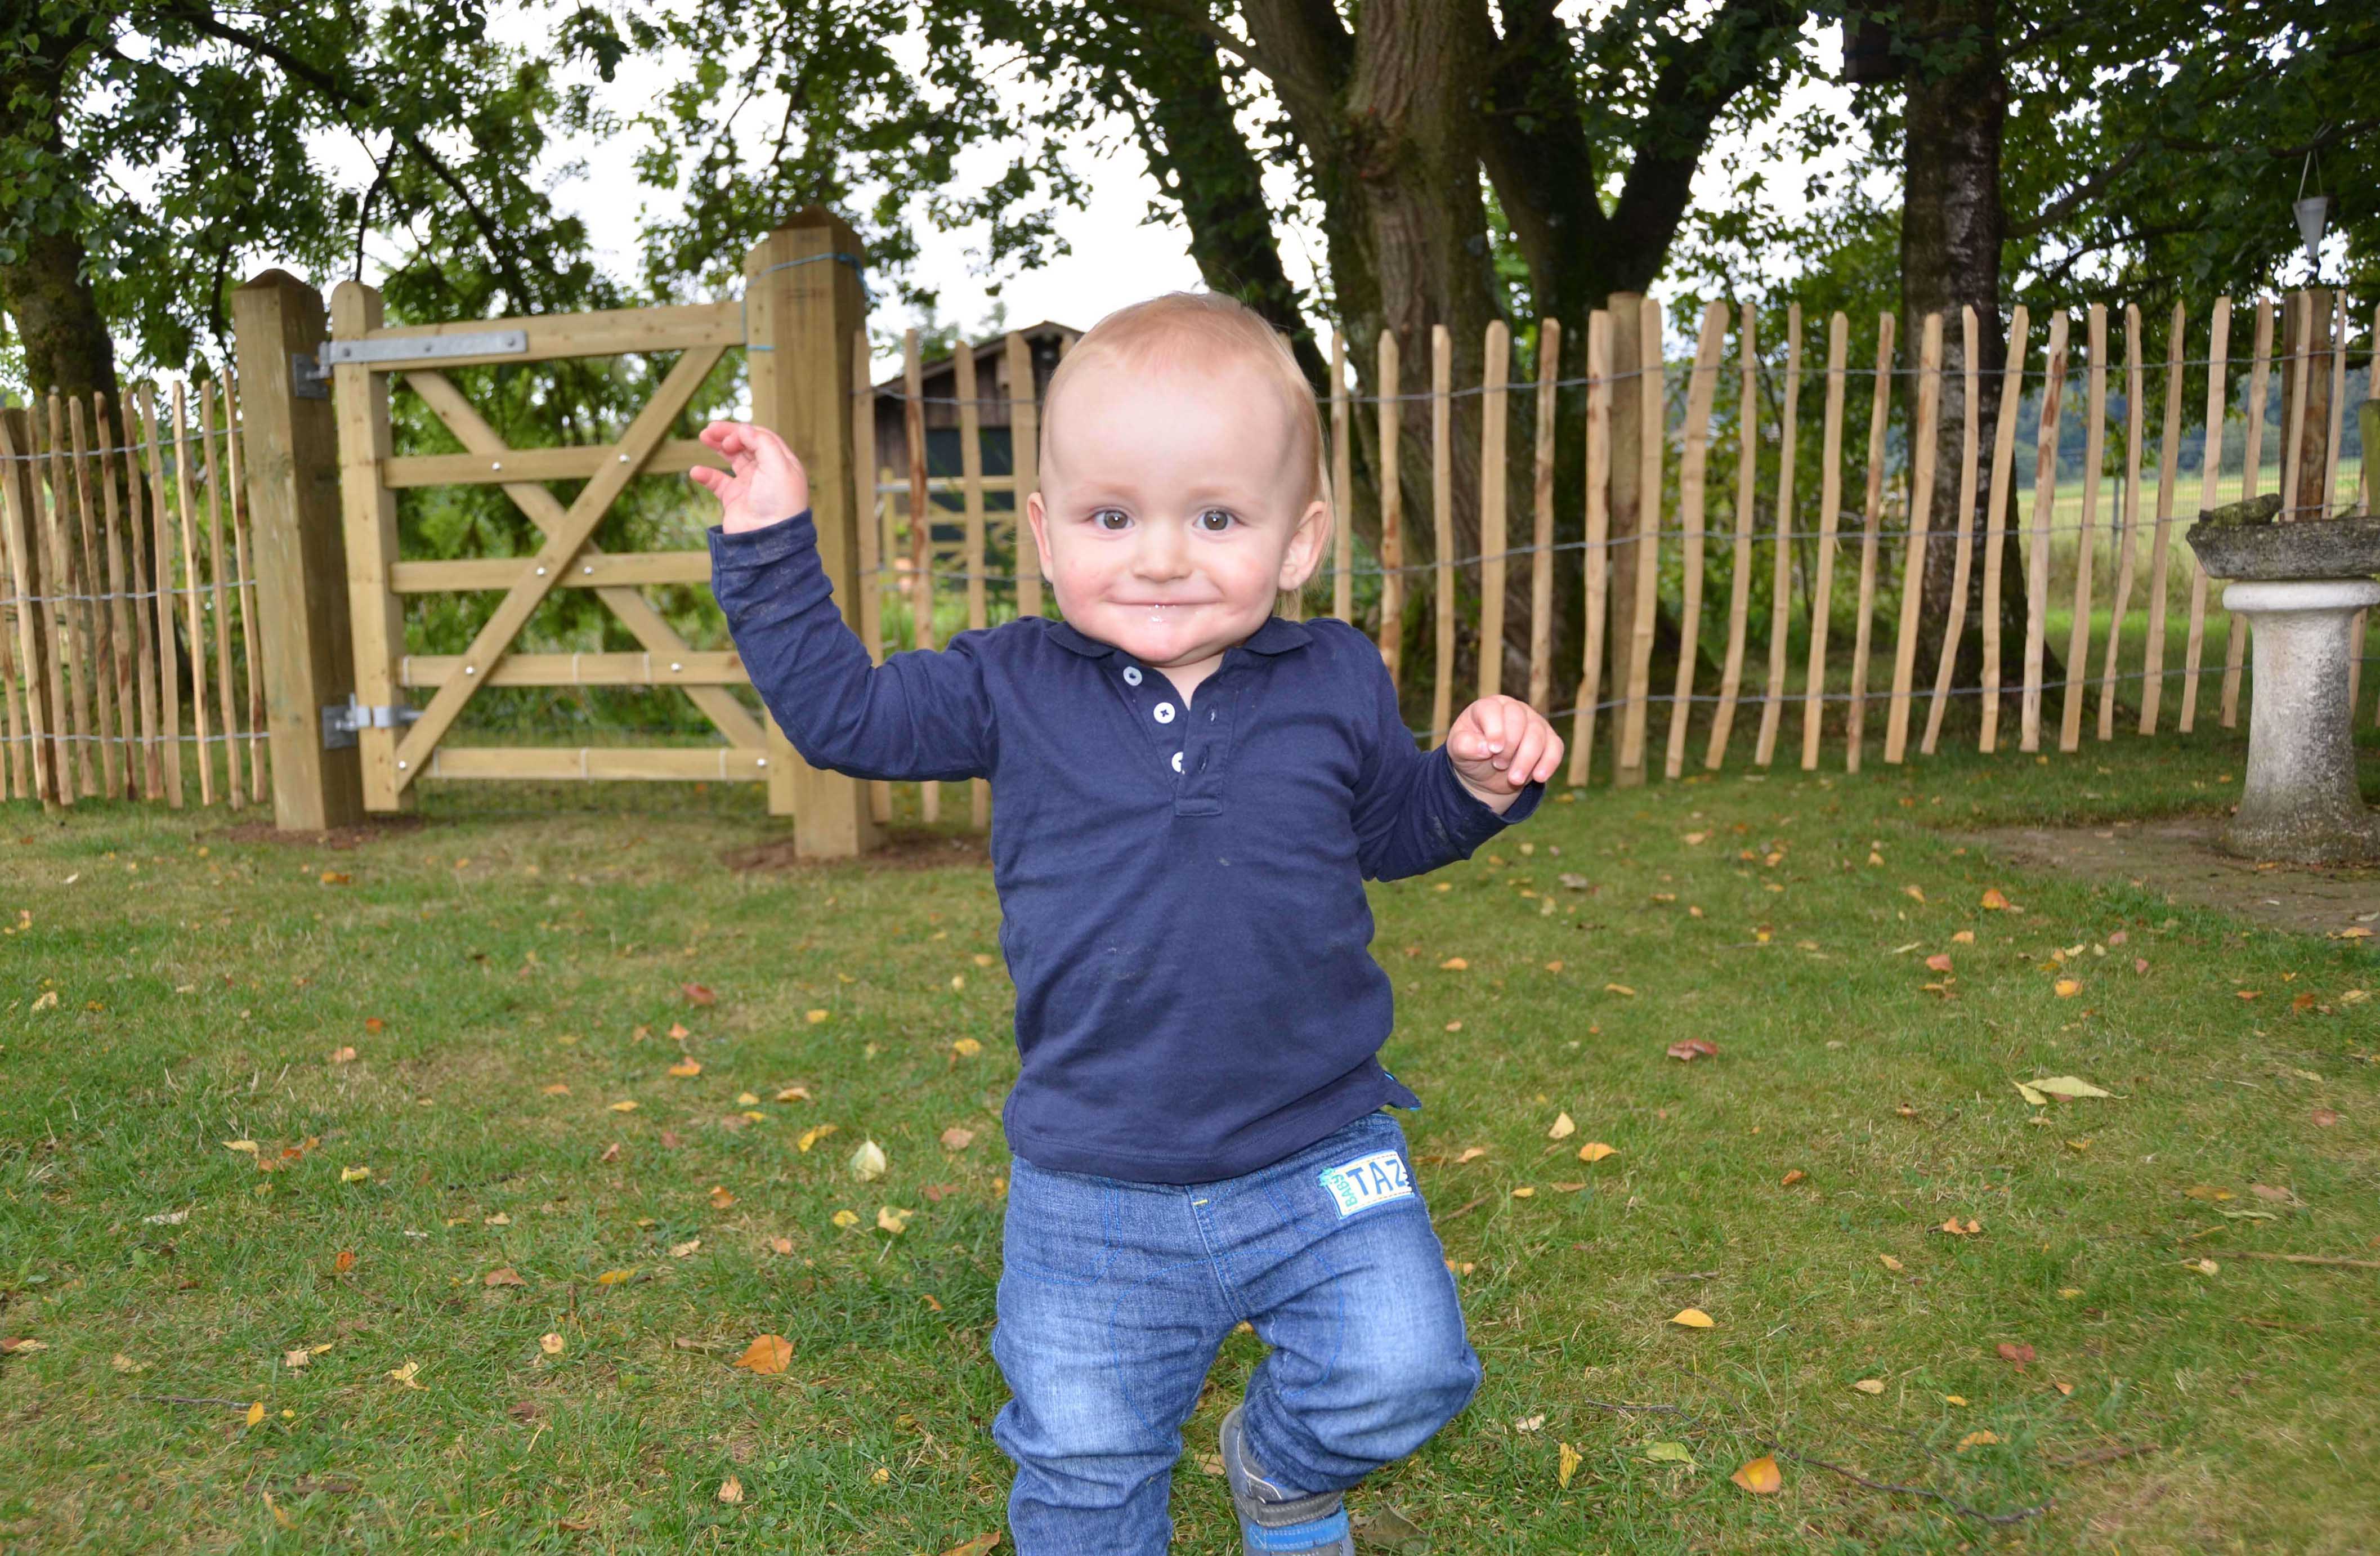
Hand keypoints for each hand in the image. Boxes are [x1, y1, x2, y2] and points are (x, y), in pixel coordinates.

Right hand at [690, 420, 810, 533]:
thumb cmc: (778, 503)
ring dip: (718, 446)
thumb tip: (744, 429)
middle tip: (710, 430)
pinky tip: (696, 471)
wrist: (767, 539)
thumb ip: (762, 443)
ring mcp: (750, 486)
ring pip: (732, 459)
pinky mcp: (735, 500)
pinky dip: (706, 475)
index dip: (745, 431)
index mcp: (782, 463)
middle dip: (728, 435)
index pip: (762, 438)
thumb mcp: (777, 466)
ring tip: (704, 437)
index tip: (731, 434)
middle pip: (746, 445)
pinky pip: (718, 482)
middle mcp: (767, 473)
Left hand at [1446, 695, 1562, 809]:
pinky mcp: (1549, 739)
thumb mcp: (1458, 750)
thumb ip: (1464, 746)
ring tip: (1514, 779)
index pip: (1494, 711)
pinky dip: (1549, 763)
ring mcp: (1534, 722)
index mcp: (1488, 707)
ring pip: (1538, 735)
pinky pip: (1555, 747)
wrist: (1487, 771)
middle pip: (1519, 721)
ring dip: (1527, 759)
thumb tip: (1484, 747)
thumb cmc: (1471, 752)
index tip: (1493, 750)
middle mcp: (1513, 709)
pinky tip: (1539, 777)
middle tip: (1499, 766)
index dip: (1495, 730)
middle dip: (1510, 748)